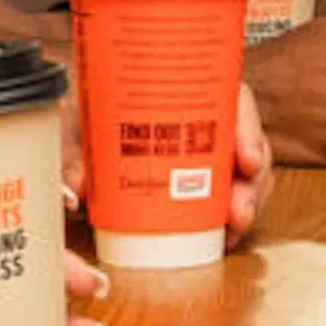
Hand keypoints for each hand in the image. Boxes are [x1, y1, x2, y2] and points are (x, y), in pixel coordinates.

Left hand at [60, 80, 269, 239]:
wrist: (76, 127)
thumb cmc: (85, 114)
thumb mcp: (76, 122)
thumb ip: (73, 152)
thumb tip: (75, 188)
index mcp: (184, 90)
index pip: (233, 98)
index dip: (248, 129)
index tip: (248, 161)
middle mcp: (203, 118)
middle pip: (247, 144)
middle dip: (252, 182)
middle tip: (239, 210)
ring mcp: (208, 150)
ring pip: (246, 174)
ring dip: (247, 203)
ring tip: (234, 226)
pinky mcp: (203, 179)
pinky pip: (231, 196)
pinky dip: (231, 218)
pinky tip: (225, 235)